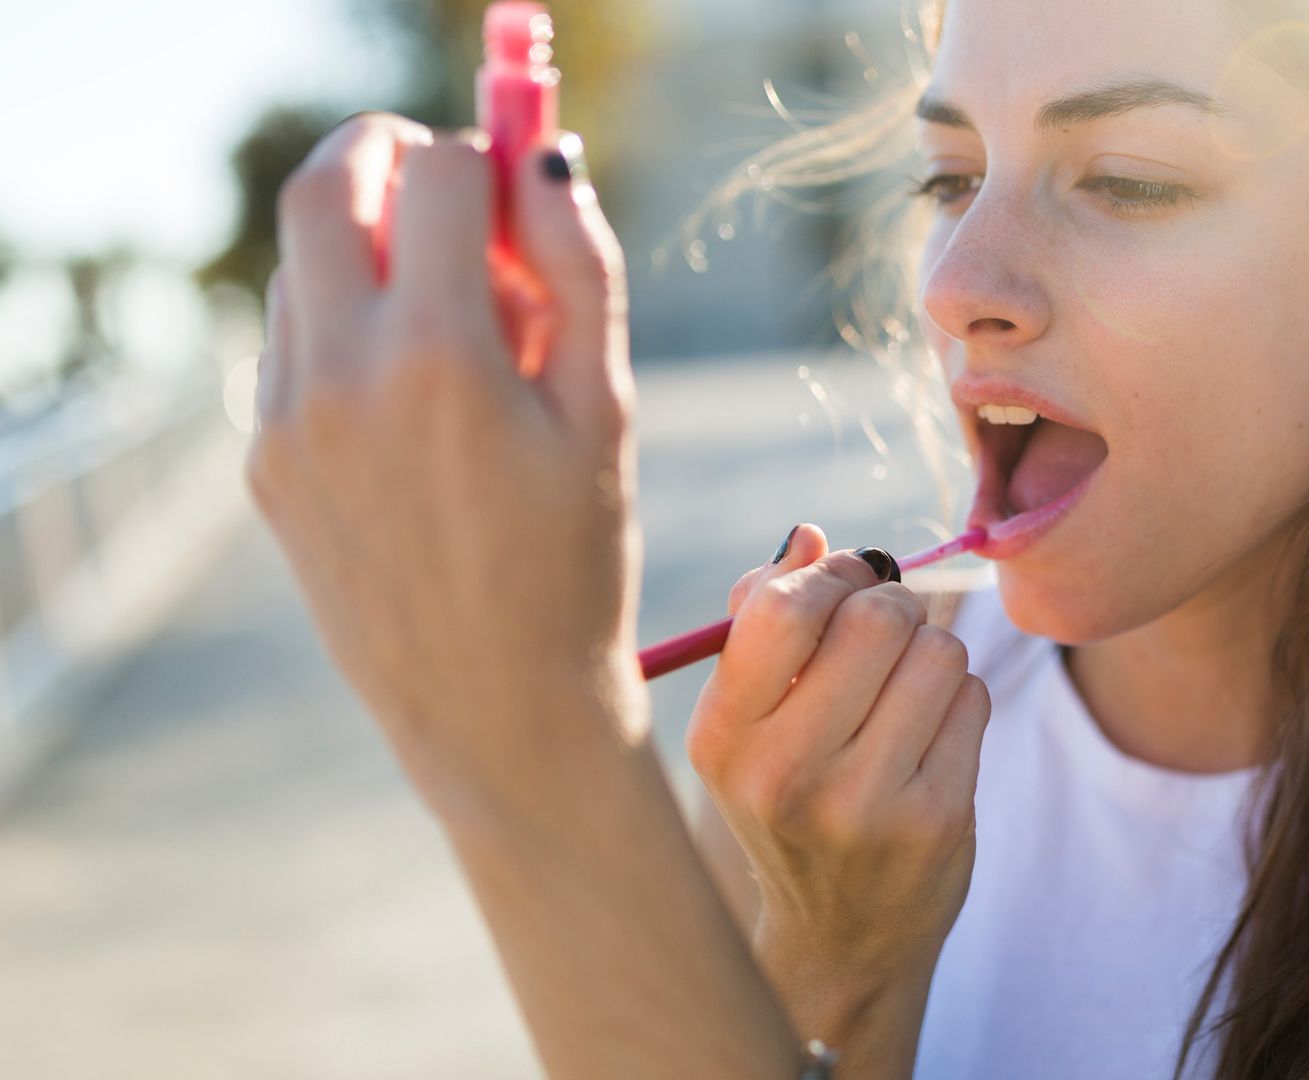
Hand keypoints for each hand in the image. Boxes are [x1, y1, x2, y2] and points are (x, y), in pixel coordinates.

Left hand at [248, 113, 641, 821]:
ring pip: (302, 265)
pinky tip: (417, 394)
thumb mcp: (607, 413)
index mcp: (438, 359)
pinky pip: (292, 344)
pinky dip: (346, 322)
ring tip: (456, 325)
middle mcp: (338, 377)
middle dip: (387, 158)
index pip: (439, 175)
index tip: (521, 190)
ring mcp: (285, 423)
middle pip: (323, 185)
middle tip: (449, 188)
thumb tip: (545, 162)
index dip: (489, 160)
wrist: (499, 712)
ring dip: (370, 247)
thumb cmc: (576, 564)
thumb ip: (580, 271)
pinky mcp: (265, 464)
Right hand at [688, 524, 990, 986]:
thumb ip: (763, 616)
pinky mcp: (935, 820)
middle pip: (876, 619)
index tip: (844, 583)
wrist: (842, 935)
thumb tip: (811, 536)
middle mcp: (784, 774)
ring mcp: (863, 803)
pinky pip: (973, 700)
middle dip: (893, 607)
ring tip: (906, 693)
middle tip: (887, 633)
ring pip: (937, 652)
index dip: (831, 574)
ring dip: (932, 654)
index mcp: (724, 737)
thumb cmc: (791, 796)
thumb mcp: (747, 723)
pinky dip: (959, 701)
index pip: (784, 608)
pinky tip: (930, 739)